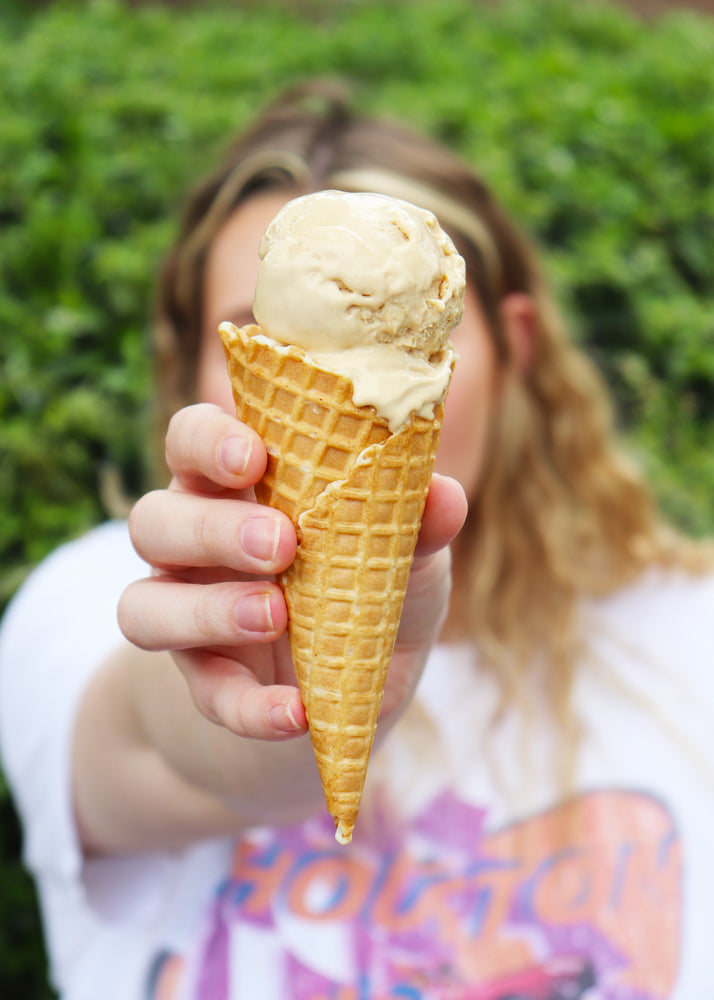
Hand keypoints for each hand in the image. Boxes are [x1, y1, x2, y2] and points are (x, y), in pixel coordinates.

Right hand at [119, 403, 465, 741]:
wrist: (358, 690)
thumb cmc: (371, 588)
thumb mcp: (407, 555)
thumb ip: (418, 524)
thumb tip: (443, 495)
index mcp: (233, 486)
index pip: (190, 440)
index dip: (207, 441)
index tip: (253, 457)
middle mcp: (193, 542)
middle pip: (154, 520)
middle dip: (213, 529)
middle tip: (282, 544)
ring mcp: (187, 612)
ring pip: (143, 607)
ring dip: (207, 611)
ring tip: (277, 617)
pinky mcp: (204, 680)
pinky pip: (201, 692)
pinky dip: (247, 705)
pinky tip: (295, 711)